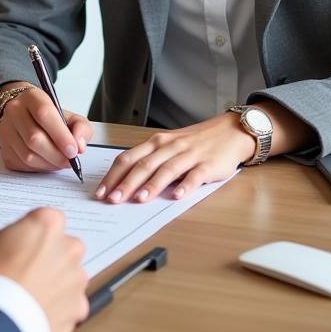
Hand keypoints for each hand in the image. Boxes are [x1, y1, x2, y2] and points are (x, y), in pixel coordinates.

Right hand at [0, 84, 93, 172]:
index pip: (44, 114)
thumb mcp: (70, 116)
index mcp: (31, 97)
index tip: (74, 150)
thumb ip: (81, 128)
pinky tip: (47, 162)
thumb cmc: (51, 118)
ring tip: (61, 161)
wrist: (26, 116)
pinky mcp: (4, 149)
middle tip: (70, 161)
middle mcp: (14, 111)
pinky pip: (23, 165)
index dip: (60, 135)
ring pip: (28, 155)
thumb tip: (79, 146)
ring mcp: (6, 131)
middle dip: (57, 154)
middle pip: (34, 138)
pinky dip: (39, 168)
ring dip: (49, 164)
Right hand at [0, 208, 87, 331]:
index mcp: (46, 224)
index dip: (29, 231)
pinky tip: (37, 311)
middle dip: (46, 255)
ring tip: (26, 293)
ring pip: (69, 275)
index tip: (15, 243)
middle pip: (61, 245)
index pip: (44, 218)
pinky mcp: (77, 308)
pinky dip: (58, 308)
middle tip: (20, 267)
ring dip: (54, 281)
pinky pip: (72, 305)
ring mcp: (75, 280)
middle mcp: (67, 248)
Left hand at [96, 113, 255, 203]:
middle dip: (126, 183)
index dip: (113, 175)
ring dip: (152, 185)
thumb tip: (125, 183)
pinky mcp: (208, 165)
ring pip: (167, 170)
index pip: (128, 158)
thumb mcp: (169, 146)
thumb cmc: (195, 142)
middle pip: (144, 165)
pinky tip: (177, 196)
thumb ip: (150, 161)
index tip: (101, 192)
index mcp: (156, 142)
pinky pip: (195, 176)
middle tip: (113, 200)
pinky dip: (185, 186)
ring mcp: (189, 155)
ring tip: (139, 199)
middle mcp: (169, 147)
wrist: (229, 132)